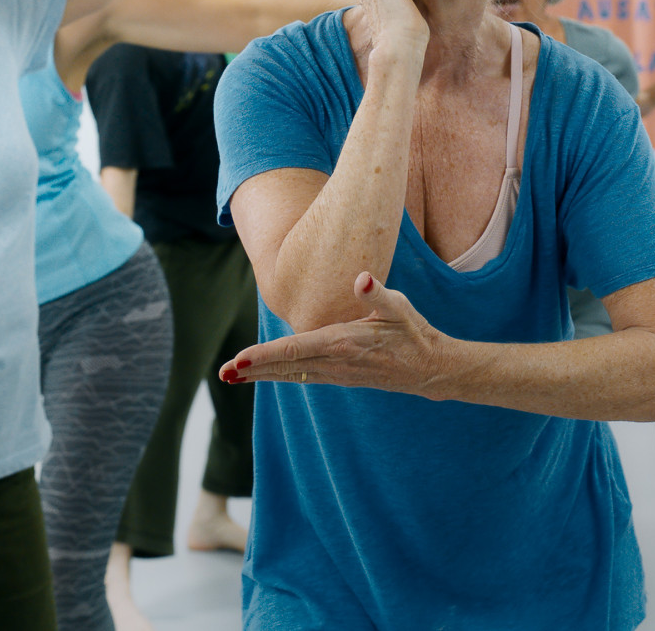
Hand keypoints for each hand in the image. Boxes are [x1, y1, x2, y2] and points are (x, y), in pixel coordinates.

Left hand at [220, 272, 452, 398]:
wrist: (432, 368)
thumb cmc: (415, 332)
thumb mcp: (400, 307)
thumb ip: (377, 292)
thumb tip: (362, 278)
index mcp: (344, 343)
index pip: (295, 349)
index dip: (265, 354)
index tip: (239, 360)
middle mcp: (336, 362)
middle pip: (285, 367)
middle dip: (253, 370)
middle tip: (223, 373)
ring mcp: (338, 374)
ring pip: (291, 375)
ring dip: (262, 375)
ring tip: (232, 377)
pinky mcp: (342, 377)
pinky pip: (303, 377)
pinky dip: (280, 375)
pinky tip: (266, 374)